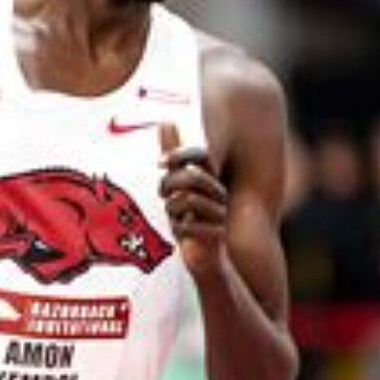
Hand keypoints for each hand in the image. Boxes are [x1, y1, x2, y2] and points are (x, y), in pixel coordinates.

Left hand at [158, 122, 227, 275]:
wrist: (206, 258)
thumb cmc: (190, 219)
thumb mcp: (178, 185)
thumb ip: (174, 157)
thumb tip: (166, 121)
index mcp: (211, 178)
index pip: (200, 156)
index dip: (180, 155)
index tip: (160, 163)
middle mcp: (219, 193)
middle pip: (191, 177)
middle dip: (169, 184)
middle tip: (162, 195)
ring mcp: (220, 214)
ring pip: (188, 200)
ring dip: (171, 208)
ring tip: (171, 216)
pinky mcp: (217, 235)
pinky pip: (190, 225)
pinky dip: (178, 228)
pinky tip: (178, 231)